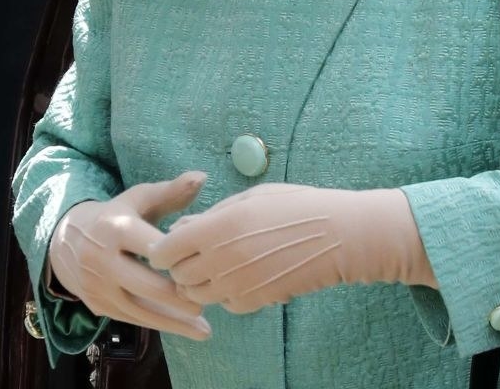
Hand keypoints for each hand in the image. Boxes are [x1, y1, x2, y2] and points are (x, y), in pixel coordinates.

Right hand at [49, 171, 211, 339]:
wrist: (67, 240)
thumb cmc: (117, 214)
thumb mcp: (140, 198)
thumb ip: (171, 191)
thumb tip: (202, 176)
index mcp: (116, 227)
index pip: (150, 245)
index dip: (176, 255)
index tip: (204, 261)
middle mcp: (103, 260)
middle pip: (145, 284)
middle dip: (177, 296)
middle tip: (208, 298)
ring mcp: (98, 287)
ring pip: (139, 310)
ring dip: (172, 321)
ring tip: (204, 329)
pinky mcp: (98, 306)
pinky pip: (132, 319)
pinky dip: (159, 324)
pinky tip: (185, 329)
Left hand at [148, 183, 435, 313]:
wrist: (336, 237)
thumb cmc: (296, 206)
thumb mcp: (251, 197)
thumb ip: (212, 215)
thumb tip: (181, 228)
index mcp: (219, 227)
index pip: (167, 249)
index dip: (163, 248)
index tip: (169, 244)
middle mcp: (222, 260)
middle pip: (177, 276)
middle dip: (179, 265)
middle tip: (192, 253)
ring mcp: (236, 285)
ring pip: (195, 294)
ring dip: (198, 281)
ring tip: (216, 263)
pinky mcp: (252, 303)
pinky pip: (222, 303)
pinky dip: (222, 292)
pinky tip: (240, 273)